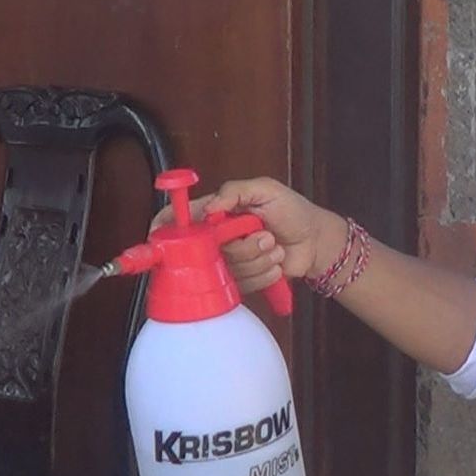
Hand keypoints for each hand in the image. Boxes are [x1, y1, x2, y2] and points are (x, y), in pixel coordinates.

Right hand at [151, 177, 345, 293]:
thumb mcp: (267, 189)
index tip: (160, 236)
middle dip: (241, 245)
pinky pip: (242, 285)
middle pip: (205, 251)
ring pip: (226, 269)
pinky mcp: (241, 281)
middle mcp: (218, 238)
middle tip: (265, 235)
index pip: (181, 219)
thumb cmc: (293, 210)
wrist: (316, 241)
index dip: (165, 229)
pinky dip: (264, 273)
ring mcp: (229, 261)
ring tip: (275, 246)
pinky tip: (276, 262)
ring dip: (258, 258)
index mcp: (217, 212)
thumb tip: (209, 206)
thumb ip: (235, 192)